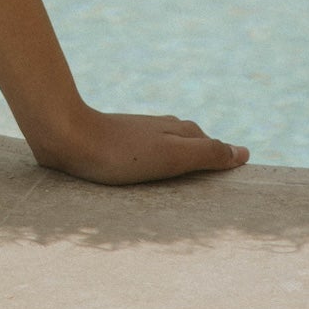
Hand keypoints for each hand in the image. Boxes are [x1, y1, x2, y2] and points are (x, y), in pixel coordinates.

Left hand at [32, 106, 249, 184]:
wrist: (65, 137)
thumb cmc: (120, 152)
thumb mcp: (171, 156)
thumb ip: (206, 154)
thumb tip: (243, 153)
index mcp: (173, 130)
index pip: (206, 142)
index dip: (219, 156)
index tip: (232, 171)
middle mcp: (154, 128)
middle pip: (185, 140)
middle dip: (199, 156)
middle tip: (212, 177)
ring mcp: (130, 134)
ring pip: (160, 145)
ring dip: (172, 160)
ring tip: (180, 180)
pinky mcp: (107, 145)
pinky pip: (136, 154)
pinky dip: (147, 164)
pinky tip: (139, 175)